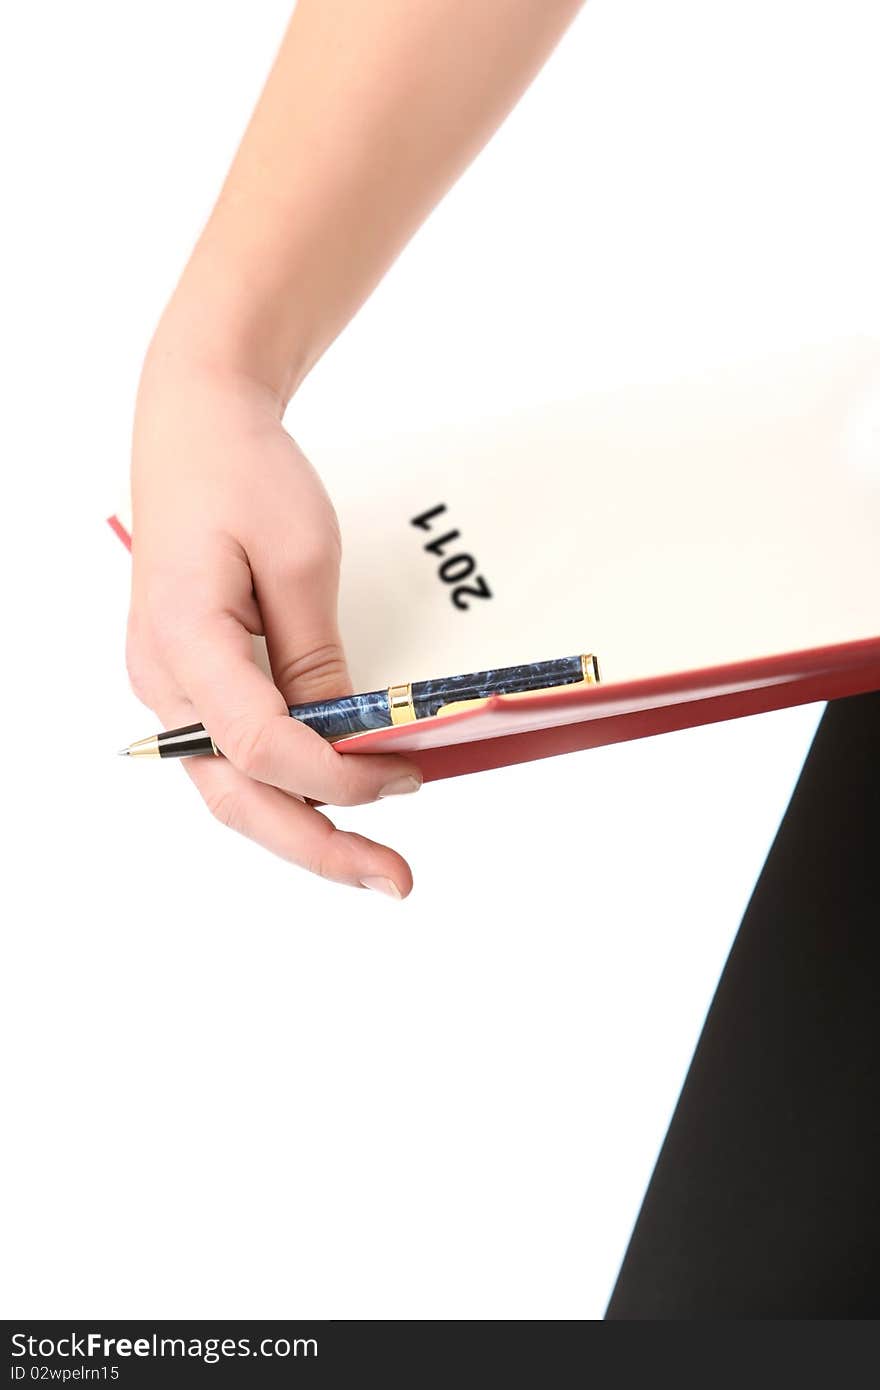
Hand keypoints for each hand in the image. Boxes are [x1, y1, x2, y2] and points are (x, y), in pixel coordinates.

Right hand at [126, 351, 420, 896]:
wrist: (196, 428)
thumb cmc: (241, 473)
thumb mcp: (301, 557)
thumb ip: (318, 659)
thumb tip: (349, 740)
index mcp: (183, 641)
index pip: (262, 747)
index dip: (337, 778)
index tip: (404, 778)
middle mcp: (163, 680)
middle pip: (239, 797)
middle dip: (320, 846)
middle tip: (396, 879)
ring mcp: (172, 686)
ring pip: (235, 789)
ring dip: (305, 828)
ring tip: (373, 859)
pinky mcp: (193, 682)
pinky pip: (238, 755)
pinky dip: (289, 788)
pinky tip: (336, 803)